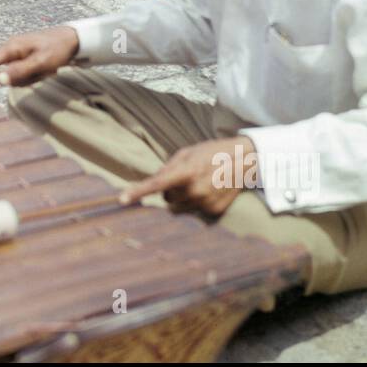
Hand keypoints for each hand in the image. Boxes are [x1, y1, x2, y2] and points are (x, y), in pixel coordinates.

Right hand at [0, 26, 79, 86]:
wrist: (73, 39)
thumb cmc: (57, 49)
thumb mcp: (40, 63)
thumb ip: (19, 72)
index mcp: (12, 48)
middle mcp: (12, 49)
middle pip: (5, 73)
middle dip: (22, 78)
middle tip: (42, 73)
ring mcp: (19, 54)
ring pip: (17, 76)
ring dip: (32, 77)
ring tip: (48, 69)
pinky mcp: (25, 58)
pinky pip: (25, 74)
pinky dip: (35, 75)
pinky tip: (47, 68)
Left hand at [119, 136, 255, 215]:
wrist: (245, 161)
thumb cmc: (211, 153)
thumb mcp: (187, 153)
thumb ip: (167, 168)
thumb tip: (153, 183)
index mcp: (187, 172)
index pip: (157, 184)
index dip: (138, 192)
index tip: (121, 199)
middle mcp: (195, 191)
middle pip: (166, 199)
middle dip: (170, 191)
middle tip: (185, 178)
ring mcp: (205, 204)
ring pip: (178, 209)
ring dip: (182, 199)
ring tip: (198, 184)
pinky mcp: (214, 213)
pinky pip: (194, 212)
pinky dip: (196, 203)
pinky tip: (210, 191)